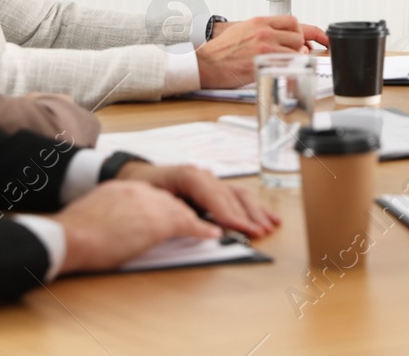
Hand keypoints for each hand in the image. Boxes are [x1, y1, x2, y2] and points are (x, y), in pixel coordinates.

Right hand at [54, 180, 218, 274]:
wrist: (71, 235)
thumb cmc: (74, 232)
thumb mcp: (94, 211)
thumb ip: (110, 210)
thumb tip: (112, 222)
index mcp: (125, 188)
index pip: (155, 196)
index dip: (166, 209)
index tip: (174, 216)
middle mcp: (142, 192)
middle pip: (173, 201)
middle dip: (187, 213)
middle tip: (198, 223)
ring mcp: (151, 204)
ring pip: (183, 210)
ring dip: (198, 221)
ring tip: (210, 229)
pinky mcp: (158, 222)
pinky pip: (189, 224)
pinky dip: (202, 229)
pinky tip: (213, 234)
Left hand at [117, 162, 279, 238]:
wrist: (138, 178)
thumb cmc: (144, 189)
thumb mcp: (153, 200)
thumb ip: (175, 212)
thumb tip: (197, 227)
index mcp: (188, 175)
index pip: (213, 195)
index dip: (228, 213)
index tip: (240, 228)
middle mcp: (204, 176)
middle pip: (230, 196)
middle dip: (246, 216)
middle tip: (258, 233)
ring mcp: (211, 181)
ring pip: (239, 194)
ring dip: (255, 211)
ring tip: (269, 226)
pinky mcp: (215, 189)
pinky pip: (238, 196)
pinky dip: (253, 208)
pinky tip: (267, 217)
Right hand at [196, 15, 325, 87]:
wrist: (206, 64)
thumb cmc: (221, 51)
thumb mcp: (243, 30)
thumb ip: (264, 30)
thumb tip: (284, 37)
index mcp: (259, 21)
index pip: (292, 21)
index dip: (305, 31)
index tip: (316, 38)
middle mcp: (263, 31)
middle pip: (297, 34)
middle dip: (299, 46)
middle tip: (295, 54)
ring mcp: (264, 47)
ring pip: (295, 50)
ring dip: (294, 58)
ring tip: (284, 63)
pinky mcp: (262, 62)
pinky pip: (287, 64)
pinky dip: (289, 69)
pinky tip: (283, 71)